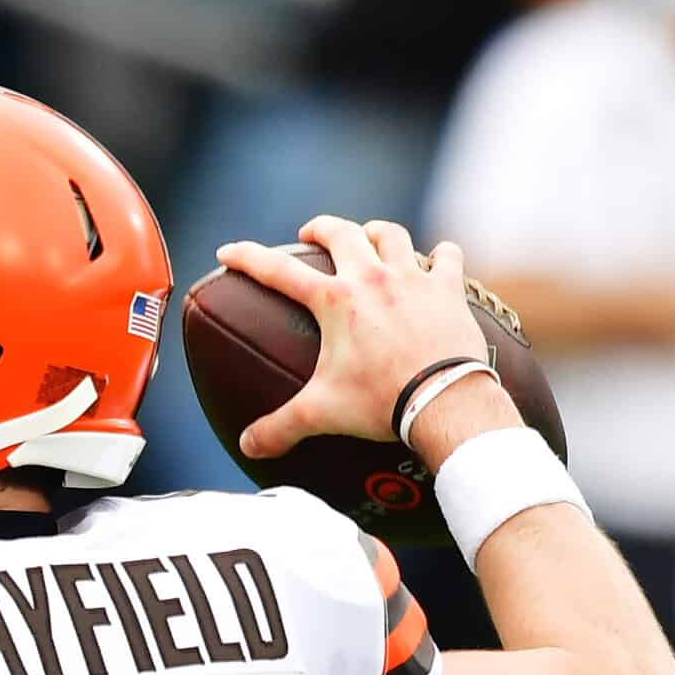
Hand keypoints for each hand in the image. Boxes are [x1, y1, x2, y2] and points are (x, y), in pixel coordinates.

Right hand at [215, 217, 494, 458]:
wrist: (442, 399)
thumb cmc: (380, 402)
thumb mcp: (321, 413)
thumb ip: (280, 428)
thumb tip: (248, 446)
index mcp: (335, 301)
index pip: (278, 271)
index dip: (247, 258)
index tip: (227, 251)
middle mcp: (372, 278)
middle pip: (341, 233)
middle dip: (321, 229)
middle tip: (310, 235)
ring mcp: (413, 279)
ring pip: (391, 235)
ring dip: (375, 232)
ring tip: (369, 237)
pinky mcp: (448, 290)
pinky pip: (447, 257)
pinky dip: (441, 255)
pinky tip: (438, 258)